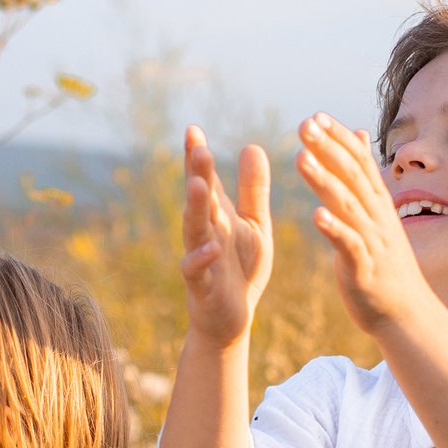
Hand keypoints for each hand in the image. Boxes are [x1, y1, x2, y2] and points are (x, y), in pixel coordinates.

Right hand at [180, 126, 272, 345]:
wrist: (233, 318)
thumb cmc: (241, 268)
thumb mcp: (255, 224)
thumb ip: (254, 189)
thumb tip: (252, 145)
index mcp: (217, 215)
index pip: (205, 180)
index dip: (197, 156)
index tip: (193, 129)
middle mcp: (204, 232)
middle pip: (198, 198)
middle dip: (196, 173)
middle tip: (198, 147)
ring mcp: (200, 257)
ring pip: (194, 229)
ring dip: (194, 207)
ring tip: (198, 184)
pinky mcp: (203, 286)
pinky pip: (197, 270)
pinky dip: (201, 258)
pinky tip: (211, 246)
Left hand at [296, 113, 442, 337]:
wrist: (405, 313)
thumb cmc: (384, 261)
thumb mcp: (376, 213)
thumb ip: (364, 175)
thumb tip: (359, 134)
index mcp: (377, 203)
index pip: (358, 162)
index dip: (338, 138)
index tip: (316, 116)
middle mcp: (377, 216)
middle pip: (352, 176)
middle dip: (328, 148)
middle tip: (304, 125)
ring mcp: (372, 241)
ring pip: (347, 205)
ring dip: (324, 180)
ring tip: (300, 159)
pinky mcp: (364, 268)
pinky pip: (349, 245)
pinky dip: (334, 229)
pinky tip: (315, 215)